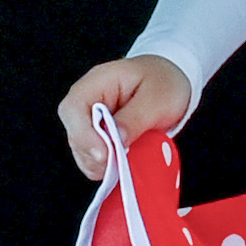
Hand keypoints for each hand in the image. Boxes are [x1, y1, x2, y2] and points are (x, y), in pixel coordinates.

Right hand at [58, 56, 194, 179]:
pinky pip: (92, 156)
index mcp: (96, 83)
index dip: (85, 135)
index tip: (105, 155)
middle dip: (95, 155)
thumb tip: (117, 140)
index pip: (74, 109)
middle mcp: (85, 101)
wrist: (171, 79)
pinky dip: (106, 166)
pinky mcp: (96, 135)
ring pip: (81, 149)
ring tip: (127, 166)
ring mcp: (88, 120)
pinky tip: (124, 165)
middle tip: (120, 166)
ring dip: (101, 164)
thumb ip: (135, 119)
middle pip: (74, 133)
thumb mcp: (157, 99)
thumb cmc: (164, 82)